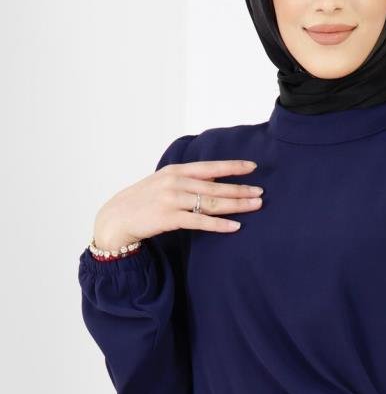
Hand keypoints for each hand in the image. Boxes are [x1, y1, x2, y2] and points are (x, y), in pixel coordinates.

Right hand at [93, 159, 263, 251]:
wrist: (116, 218)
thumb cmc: (142, 201)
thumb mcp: (163, 182)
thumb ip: (186, 180)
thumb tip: (212, 180)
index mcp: (175, 170)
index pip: (210, 166)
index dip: (232, 166)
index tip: (253, 166)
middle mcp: (175, 182)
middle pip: (215, 186)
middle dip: (241, 189)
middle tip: (261, 192)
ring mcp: (172, 200)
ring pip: (211, 203)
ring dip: (236, 205)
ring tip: (255, 206)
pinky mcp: (169, 219)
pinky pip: (200, 222)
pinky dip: (219, 224)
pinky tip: (235, 226)